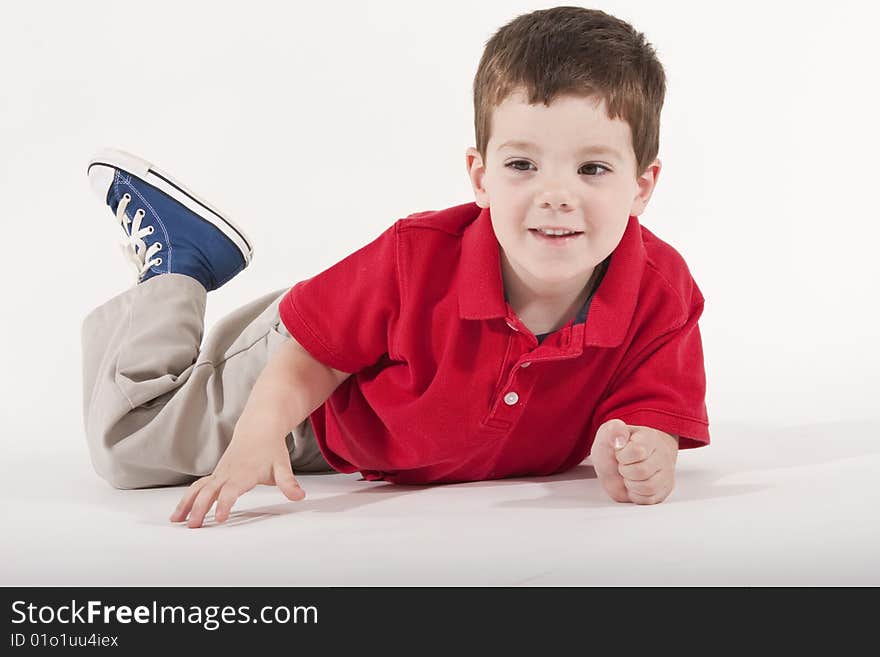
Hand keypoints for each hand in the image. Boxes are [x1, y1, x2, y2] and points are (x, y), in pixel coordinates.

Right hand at [169, 414, 305, 527]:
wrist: (259, 428)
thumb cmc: (270, 449)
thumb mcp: (282, 465)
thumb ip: (288, 482)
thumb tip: (299, 496)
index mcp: (243, 473)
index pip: (231, 490)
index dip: (224, 503)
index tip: (219, 518)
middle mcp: (227, 473)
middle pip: (209, 491)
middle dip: (199, 508)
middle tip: (193, 526)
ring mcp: (219, 473)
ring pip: (198, 488)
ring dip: (186, 504)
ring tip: (176, 521)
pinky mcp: (216, 474)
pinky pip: (198, 487)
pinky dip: (187, 499)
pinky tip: (179, 514)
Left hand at [589, 418, 678, 504]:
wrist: (620, 462)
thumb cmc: (615, 449)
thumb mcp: (607, 435)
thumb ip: (612, 431)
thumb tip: (620, 436)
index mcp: (649, 437)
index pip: (638, 451)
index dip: (622, 456)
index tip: (619, 453)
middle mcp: (662, 454)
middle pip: (642, 471)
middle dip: (625, 471)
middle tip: (623, 466)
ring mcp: (665, 473)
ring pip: (649, 487)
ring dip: (630, 484)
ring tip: (628, 476)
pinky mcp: (663, 490)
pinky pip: (649, 500)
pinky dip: (635, 495)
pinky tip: (633, 485)